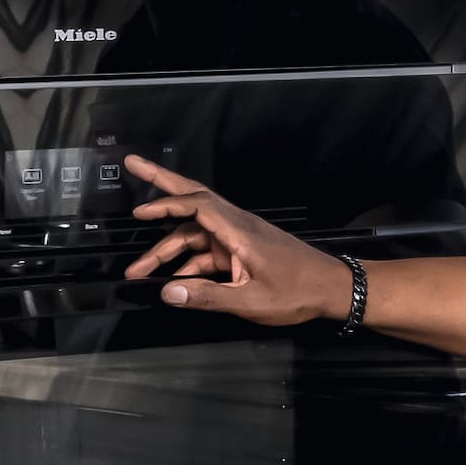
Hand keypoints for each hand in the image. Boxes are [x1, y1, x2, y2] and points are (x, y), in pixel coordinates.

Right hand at [121, 154, 345, 327]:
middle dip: (162, 184)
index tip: (140, 210)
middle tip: (133, 164)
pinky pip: (207, 253)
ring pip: (194, 236)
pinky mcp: (241, 252)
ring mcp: (238, 239)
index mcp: (240, 230)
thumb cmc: (298, 292)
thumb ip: (208, 297)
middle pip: (194, 199)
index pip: (199, 204)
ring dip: (167, 250)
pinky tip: (172, 282)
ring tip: (138, 271)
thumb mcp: (251, 300)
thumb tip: (168, 292)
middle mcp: (237, 227)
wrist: (332, 290)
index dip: (168, 203)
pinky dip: (187, 265)